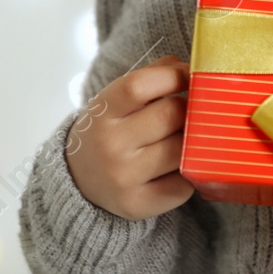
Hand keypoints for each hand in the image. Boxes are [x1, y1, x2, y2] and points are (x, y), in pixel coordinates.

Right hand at [66, 54, 195, 220]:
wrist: (79, 178)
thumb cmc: (112, 128)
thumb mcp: (119, 98)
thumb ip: (153, 76)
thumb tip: (192, 68)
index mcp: (103, 111)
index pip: (139, 85)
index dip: (173, 76)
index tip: (189, 77)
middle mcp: (109, 145)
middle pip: (170, 116)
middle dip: (188, 110)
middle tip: (190, 112)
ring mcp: (121, 178)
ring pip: (181, 151)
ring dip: (191, 143)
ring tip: (183, 140)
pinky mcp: (136, 205)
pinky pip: (182, 185)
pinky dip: (188, 175)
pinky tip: (176, 168)